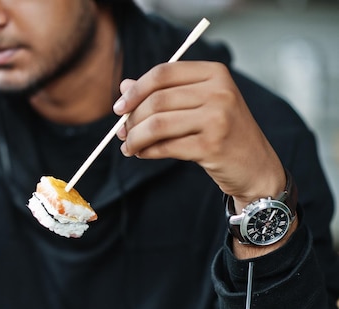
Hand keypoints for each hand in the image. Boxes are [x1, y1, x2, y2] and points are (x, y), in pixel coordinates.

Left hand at [113, 61, 285, 209]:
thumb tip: (124, 86)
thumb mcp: (199, 105)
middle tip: (121, 133)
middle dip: (132, 119)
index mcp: (215, 74)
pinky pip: (166, 147)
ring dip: (135, 138)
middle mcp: (219, 92)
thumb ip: (164, 93)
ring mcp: (218, 118)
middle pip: (157, 100)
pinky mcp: (212, 145)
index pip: (163, 73)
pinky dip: (147, 151)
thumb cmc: (223, 133)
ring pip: (157, 125)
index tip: (119, 107)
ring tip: (129, 146)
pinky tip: (142, 154)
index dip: (135, 90)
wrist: (256, 167)